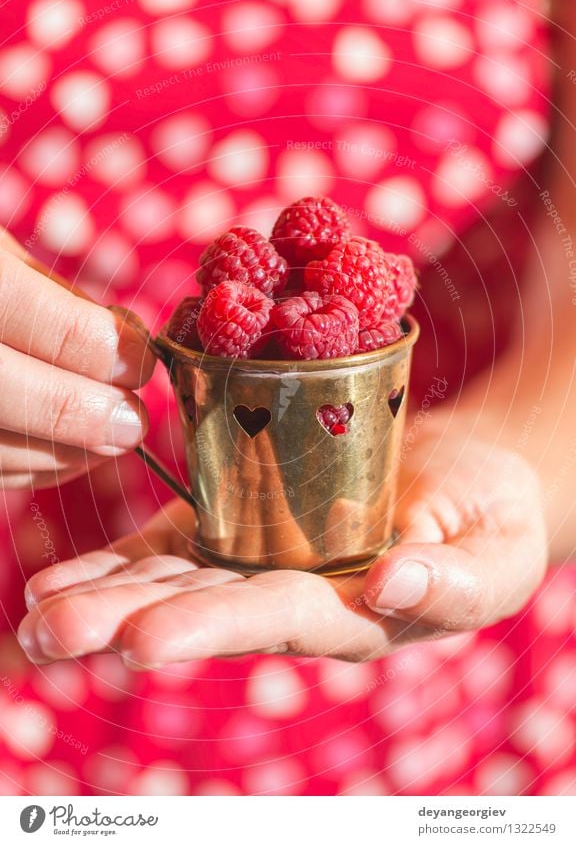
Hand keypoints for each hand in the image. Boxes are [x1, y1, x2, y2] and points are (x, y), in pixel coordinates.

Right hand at [0, 229, 154, 487]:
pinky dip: (23, 468)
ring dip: (58, 455)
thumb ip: (53, 298)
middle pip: (3, 392)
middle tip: (133, 422)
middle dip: (80, 414)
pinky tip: (61, 456)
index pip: (35, 317)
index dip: (100, 348)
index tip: (140, 361)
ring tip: (107, 443)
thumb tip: (124, 345)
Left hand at [18, 417, 547, 664]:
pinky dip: (119, 562)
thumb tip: (394, 589)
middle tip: (50, 634)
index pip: (276, 619)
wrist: (458, 481)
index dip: (213, 627)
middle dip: (126, 622)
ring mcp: (259, 560)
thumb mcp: (498, 556)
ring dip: (104, 598)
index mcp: (352, 613)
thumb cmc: (489, 520)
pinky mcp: (241, 524)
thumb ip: (455, 583)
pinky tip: (62, 578)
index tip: (144, 640)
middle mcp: (292, 596)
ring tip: (37, 613)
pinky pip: (173, 546)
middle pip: (203, 609)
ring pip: (174, 582)